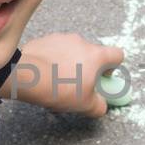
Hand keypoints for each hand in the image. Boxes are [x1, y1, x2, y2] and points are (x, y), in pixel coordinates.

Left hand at [7, 33, 125, 116]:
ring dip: (68, 64)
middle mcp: (81, 41)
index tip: (102, 79)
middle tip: (77, 86)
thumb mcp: (86, 105)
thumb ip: (99, 105)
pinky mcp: (44, 39)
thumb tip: (100, 105)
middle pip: (91, 54)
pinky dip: (52, 61)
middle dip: (87, 69)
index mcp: (96, 55)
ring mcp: (61, 38)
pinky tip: (44, 75)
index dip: (112, 68)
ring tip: (57, 82)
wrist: (27, 76)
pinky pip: (54, 50)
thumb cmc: (60, 88)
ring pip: (71, 52)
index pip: (117, 55)